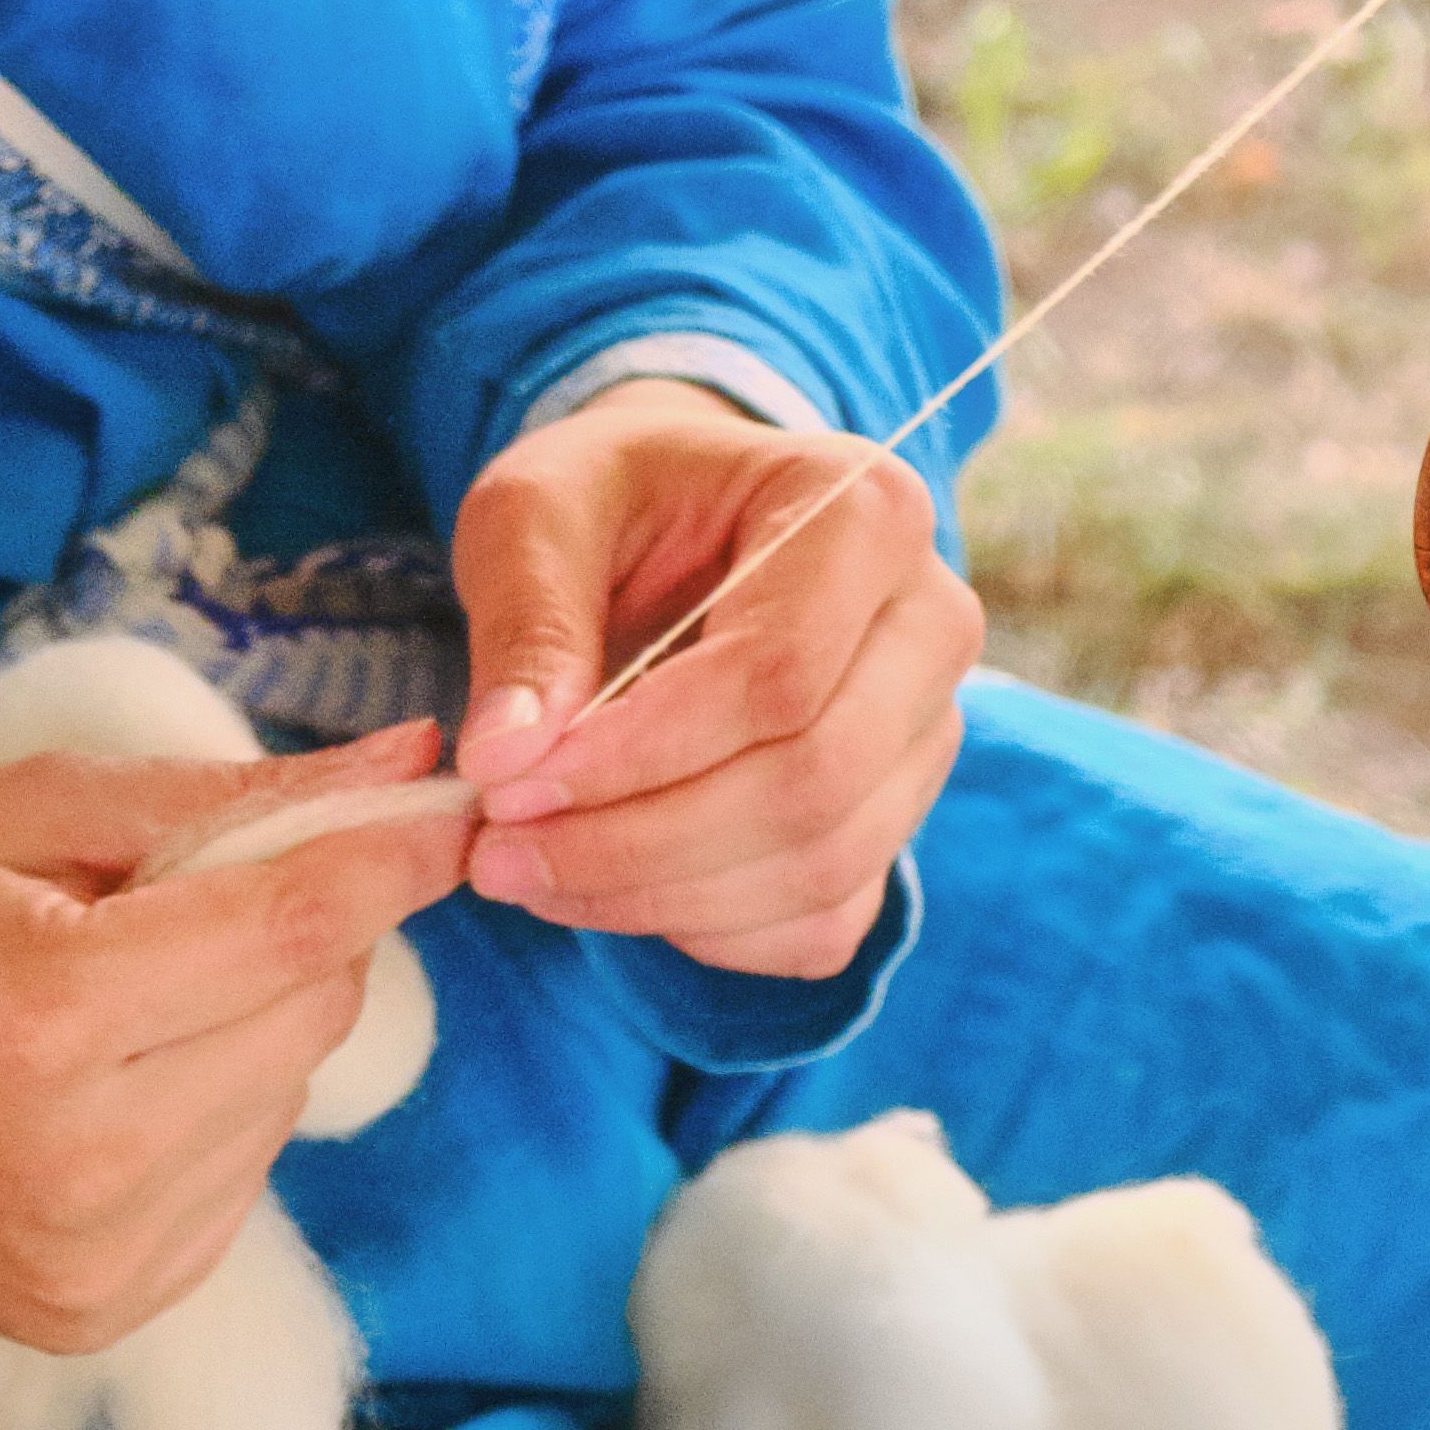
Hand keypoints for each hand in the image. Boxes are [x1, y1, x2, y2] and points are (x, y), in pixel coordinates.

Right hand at [0, 725, 473, 1342]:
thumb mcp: (11, 820)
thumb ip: (216, 795)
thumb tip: (395, 758)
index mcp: (51, 1015)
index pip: (299, 927)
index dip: (394, 855)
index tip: (455, 804)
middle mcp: (85, 1156)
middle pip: (315, 1008)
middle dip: (303, 933)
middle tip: (209, 902)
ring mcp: (96, 1254)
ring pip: (293, 1094)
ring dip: (256, 1026)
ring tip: (130, 1005)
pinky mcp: (101, 1311)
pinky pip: (245, 1177)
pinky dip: (216, 1113)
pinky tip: (114, 1091)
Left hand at [449, 381, 981, 979]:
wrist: (682, 517)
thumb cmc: (616, 498)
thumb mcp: (536, 513)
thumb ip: (526, 624)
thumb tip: (508, 762)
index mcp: (865, 513)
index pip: (778, 674)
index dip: (638, 754)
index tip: (508, 786)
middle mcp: (930, 624)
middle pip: (816, 783)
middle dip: (642, 843)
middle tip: (499, 851)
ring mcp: (927, 730)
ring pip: (824, 865)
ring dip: (661, 897)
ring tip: (531, 870)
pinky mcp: (897, 812)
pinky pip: (825, 921)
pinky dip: (712, 931)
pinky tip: (618, 886)